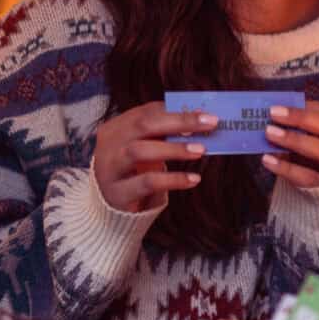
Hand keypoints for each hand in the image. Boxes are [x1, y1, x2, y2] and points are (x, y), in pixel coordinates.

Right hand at [93, 101, 214, 212]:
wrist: (108, 209)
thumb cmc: (132, 172)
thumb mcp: (144, 149)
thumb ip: (164, 134)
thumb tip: (199, 119)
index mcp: (116, 128)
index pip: (146, 112)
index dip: (176, 110)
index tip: (205, 114)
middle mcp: (109, 144)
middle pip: (143, 125)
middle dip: (179, 122)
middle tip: (210, 123)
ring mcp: (110, 168)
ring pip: (140, 151)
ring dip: (174, 149)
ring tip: (201, 150)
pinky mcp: (117, 193)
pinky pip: (147, 182)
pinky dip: (173, 179)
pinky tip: (193, 179)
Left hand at [261, 100, 318, 186]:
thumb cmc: (315, 157)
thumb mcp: (311, 141)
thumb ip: (296, 130)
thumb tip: (270, 118)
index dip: (304, 108)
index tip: (279, 105)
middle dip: (302, 118)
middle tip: (273, 114)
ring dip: (295, 140)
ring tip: (269, 133)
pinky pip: (308, 177)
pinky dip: (286, 168)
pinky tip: (267, 159)